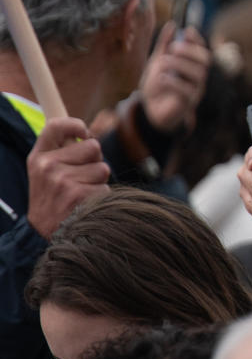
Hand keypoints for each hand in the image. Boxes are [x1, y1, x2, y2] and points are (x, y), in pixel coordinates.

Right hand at [25, 117, 108, 238]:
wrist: (43, 233)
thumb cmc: (52, 197)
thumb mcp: (45, 171)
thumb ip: (62, 151)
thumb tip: (90, 135)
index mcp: (38, 157)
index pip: (56, 125)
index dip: (76, 125)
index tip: (85, 134)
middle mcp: (48, 166)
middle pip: (93, 147)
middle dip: (94, 161)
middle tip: (80, 178)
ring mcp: (62, 181)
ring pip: (103, 168)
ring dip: (98, 182)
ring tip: (80, 194)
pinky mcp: (78, 195)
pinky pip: (106, 187)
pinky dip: (101, 197)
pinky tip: (85, 205)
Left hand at [138, 23, 210, 133]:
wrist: (150, 109)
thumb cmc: (157, 84)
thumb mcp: (157, 62)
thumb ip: (164, 45)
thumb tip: (172, 25)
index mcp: (192, 65)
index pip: (201, 49)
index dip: (197, 40)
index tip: (187, 31)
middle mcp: (198, 77)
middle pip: (205, 61)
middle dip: (190, 51)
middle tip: (173, 47)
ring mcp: (195, 90)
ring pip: (198, 74)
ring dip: (180, 64)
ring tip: (162, 62)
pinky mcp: (188, 103)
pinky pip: (187, 91)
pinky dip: (173, 82)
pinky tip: (161, 78)